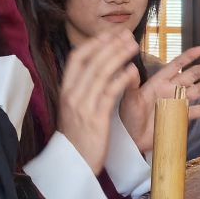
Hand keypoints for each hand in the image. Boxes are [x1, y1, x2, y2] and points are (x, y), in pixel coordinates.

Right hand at [56, 32, 140, 171]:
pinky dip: (121, 79)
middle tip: (127, 34)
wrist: (73, 164)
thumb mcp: (74, 109)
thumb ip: (82, 89)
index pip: (76, 58)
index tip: (109, 34)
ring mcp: (83, 106)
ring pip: (101, 73)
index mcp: (66, 90)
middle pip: (92, 61)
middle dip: (111, 45)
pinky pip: (109, 93)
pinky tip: (132, 70)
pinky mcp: (96, 119)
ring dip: (119, 56)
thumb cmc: (78, 136)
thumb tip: (96, 70)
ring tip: (133, 46)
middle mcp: (72, 95)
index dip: (93, 43)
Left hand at [119, 45, 199, 152]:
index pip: (175, 66)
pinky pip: (198, 111)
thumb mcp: (129, 99)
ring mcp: (177, 103)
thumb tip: (131, 67)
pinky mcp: (181, 117)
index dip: (188, 57)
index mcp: (159, 83)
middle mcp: (170, 90)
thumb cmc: (129, 117)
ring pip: (197, 92)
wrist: (133, 139)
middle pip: (190, 77)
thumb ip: (132, 84)